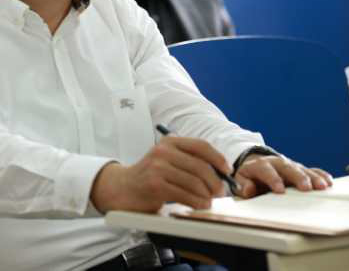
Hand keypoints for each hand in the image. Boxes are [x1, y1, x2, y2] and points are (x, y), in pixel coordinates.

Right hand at [91, 136, 231, 212]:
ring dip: (207, 195)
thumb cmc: (149, 176)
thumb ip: (188, 160)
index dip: (218, 158)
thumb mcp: (166, 159)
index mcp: (169, 142)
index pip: (201, 146)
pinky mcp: (155, 185)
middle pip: (201, 166)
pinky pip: (185, 194)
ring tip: (209, 201)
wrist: (122, 188)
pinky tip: (200, 205)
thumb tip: (220, 172)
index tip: (227, 170)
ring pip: (195, 182)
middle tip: (220, 192)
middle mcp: (163, 151)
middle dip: (215, 182)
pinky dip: (197, 202)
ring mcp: (158, 168)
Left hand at [234, 155, 332, 198]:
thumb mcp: (241, 180)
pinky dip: (320, 175)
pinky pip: (312, 170)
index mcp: (260, 166)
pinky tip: (328, 182)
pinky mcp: (300, 168)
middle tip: (306, 188)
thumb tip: (248, 189)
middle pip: (288, 168)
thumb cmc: (249, 177)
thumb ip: (242, 185)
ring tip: (323, 186)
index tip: (280, 190)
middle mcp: (277, 163)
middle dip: (298, 177)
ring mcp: (290, 165)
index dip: (273, 179)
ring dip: (313, 177)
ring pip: (302, 169)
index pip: (266, 171)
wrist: (256, 165)